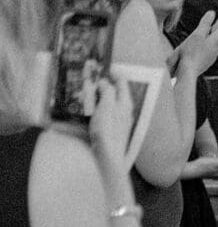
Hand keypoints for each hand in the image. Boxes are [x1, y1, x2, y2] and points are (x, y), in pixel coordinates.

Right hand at [84, 77, 134, 198]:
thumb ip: (107, 92)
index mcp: (125, 103)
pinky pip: (100, 118)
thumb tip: (105, 82)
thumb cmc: (108, 131)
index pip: (121, 82)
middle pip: (113, 93)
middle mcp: (124, 111)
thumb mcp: (107, 106)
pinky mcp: (109, 133)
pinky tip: (82, 115)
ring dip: (95, 99)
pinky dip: (92, 113)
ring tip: (83, 96)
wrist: (107, 160)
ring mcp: (117, 123)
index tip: (102, 67)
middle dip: (102, 86)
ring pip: (106, 105)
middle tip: (89, 81)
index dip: (113, 73)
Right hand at [176, 12, 217, 76]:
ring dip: (215, 36)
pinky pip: (211, 50)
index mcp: (217, 40)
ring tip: (211, 31)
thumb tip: (212, 13)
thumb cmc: (191, 52)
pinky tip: (204, 45)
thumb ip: (206, 23)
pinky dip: (210, 44)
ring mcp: (212, 57)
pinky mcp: (206, 62)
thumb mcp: (198, 34)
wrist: (187, 72)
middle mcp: (217, 49)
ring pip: (217, 44)